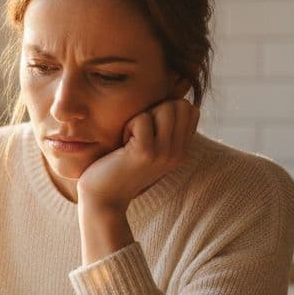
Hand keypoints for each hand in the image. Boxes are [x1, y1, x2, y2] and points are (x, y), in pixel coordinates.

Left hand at [76, 97, 199, 211]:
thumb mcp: (148, 146)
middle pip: (180, 104)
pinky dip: (128, 125)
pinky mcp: (146, 153)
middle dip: (156, 109)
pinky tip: (122, 144)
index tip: (150, 127)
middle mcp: (178, 153)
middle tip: (138, 131)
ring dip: (142, 116)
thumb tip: (171, 96)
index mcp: (182, 150)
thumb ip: (162, 127)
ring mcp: (164, 154)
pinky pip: (142, 119)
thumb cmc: (119, 166)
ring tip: (131, 137)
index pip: (190, 109)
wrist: (103, 198)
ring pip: (165, 108)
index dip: (168, 108)